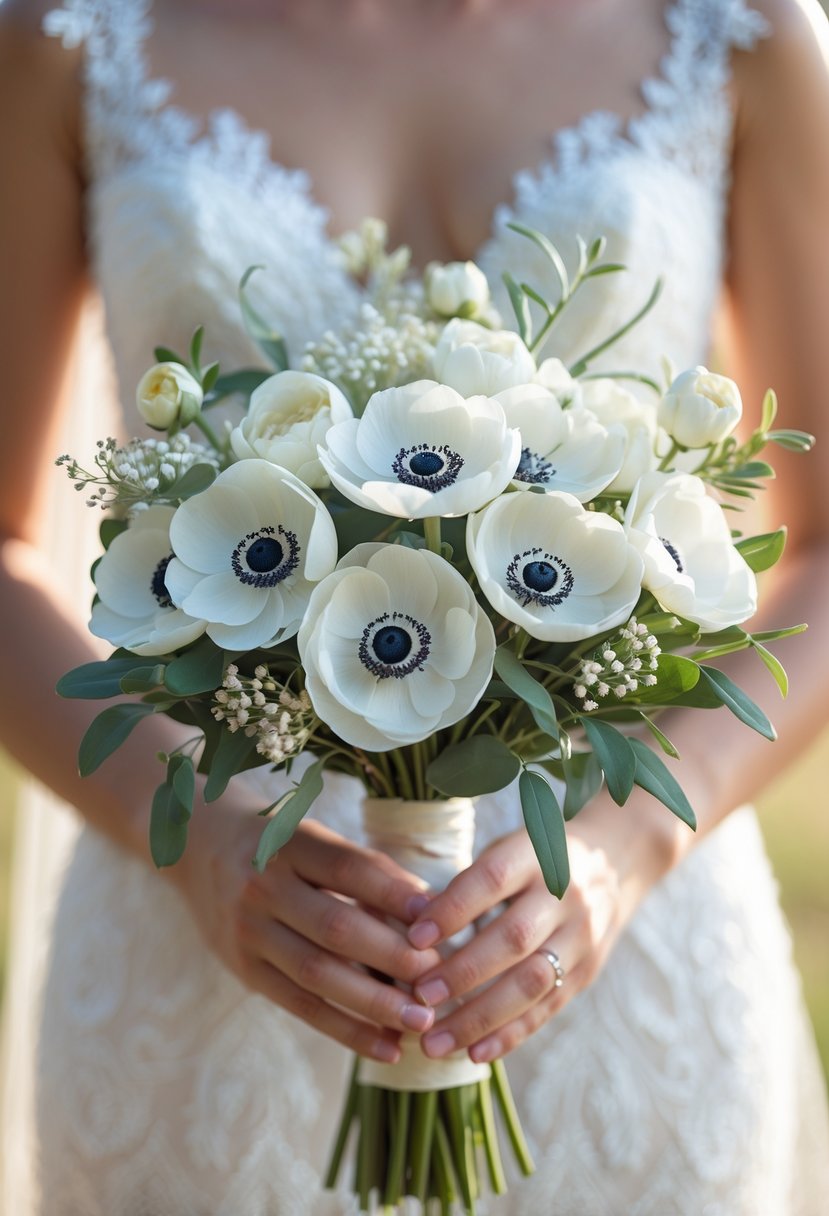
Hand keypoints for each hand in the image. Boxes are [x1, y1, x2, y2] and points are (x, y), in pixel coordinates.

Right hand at [170, 798, 439, 1061]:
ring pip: (318, 974)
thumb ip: (366, 871)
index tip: (438, 918)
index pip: (348, 868)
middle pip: (335, 927)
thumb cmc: (281, 845)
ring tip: (421, 1022)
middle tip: (439, 979)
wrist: (199, 849)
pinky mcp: (245, 971)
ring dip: (374, 1004)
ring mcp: (250, 931)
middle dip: (393, 957)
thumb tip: (431, 911)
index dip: (394, 893)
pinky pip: (301, 1007)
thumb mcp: (315, 838)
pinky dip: (346, 1030)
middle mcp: (264, 887)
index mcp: (290, 845)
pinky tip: (386, 1048)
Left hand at [406, 793, 677, 1062]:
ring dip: (479, 1018)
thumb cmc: (536, 857)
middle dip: (462, 973)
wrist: (615, 860)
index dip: (453, 909)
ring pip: (531, 983)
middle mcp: (565, 896)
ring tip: (434, 1043)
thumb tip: (414, 931)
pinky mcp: (587, 971)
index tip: (414, 938)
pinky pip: (547, 1009)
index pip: (493, 880)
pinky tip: (474, 1054)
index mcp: (537, 856)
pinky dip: (509, 1035)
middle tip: (419, 997)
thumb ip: (469, 884)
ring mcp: (581, 936)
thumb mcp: (508, 850)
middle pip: (513, 938)